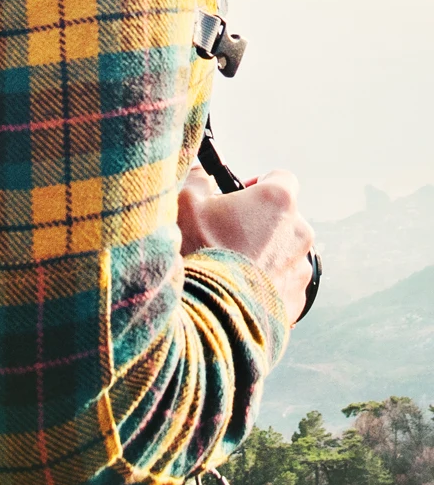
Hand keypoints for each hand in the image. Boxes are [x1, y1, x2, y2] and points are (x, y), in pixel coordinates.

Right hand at [178, 166, 316, 323]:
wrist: (208, 313)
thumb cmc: (197, 251)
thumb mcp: (184, 201)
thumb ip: (197, 176)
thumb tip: (201, 171)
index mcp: (278, 201)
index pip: (279, 177)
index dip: (256, 184)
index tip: (235, 197)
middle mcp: (299, 232)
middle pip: (283, 217)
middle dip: (258, 221)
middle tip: (223, 233)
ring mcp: (300, 269)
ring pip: (283, 252)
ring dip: (263, 254)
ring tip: (227, 265)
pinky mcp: (296, 300)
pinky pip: (281, 283)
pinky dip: (263, 283)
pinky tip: (234, 288)